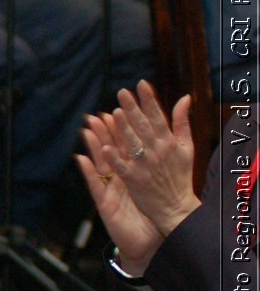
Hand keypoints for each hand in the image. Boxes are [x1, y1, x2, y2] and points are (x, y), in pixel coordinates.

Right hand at [78, 115, 160, 274]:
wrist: (150, 242)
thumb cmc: (152, 215)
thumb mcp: (155, 187)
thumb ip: (156, 165)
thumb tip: (160, 145)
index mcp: (132, 173)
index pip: (126, 147)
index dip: (120, 130)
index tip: (118, 110)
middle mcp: (118, 179)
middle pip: (110, 152)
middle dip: (103, 133)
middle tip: (97, 114)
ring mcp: (110, 190)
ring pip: (100, 165)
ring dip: (93, 147)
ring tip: (87, 129)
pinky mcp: (105, 203)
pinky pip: (95, 185)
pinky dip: (88, 172)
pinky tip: (81, 159)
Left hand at [101, 83, 199, 237]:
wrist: (176, 206)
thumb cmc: (180, 174)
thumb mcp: (186, 147)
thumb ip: (182, 122)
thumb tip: (185, 97)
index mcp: (169, 141)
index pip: (157, 116)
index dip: (149, 100)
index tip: (141, 84)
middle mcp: (157, 151)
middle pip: (143, 127)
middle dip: (133, 109)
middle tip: (122, 93)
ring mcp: (145, 166)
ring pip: (132, 144)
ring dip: (123, 129)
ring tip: (113, 114)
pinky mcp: (134, 180)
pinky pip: (122, 168)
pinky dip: (115, 159)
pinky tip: (104, 148)